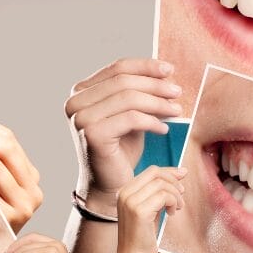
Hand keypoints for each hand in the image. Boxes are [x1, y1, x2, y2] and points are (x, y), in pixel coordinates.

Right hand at [64, 58, 181, 214]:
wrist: (108, 186)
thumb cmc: (120, 150)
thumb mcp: (130, 114)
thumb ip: (139, 93)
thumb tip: (164, 72)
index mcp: (80, 92)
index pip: (117, 68)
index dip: (146, 66)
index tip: (169, 70)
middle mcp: (75, 102)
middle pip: (124, 81)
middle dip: (155, 85)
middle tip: (177, 92)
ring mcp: (81, 118)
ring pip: (129, 98)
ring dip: (158, 103)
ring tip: (176, 111)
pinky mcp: (91, 133)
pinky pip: (131, 118)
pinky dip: (152, 121)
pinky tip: (163, 129)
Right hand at [115, 166, 185, 252]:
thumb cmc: (143, 236)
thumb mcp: (151, 208)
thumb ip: (160, 191)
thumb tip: (181, 172)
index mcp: (125, 191)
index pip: (151, 171)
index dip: (170, 171)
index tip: (183, 174)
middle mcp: (124, 193)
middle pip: (156, 173)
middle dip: (174, 181)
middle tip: (182, 195)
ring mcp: (130, 201)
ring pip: (161, 184)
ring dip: (175, 195)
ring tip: (177, 208)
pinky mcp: (139, 211)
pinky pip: (163, 196)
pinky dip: (173, 202)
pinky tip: (171, 213)